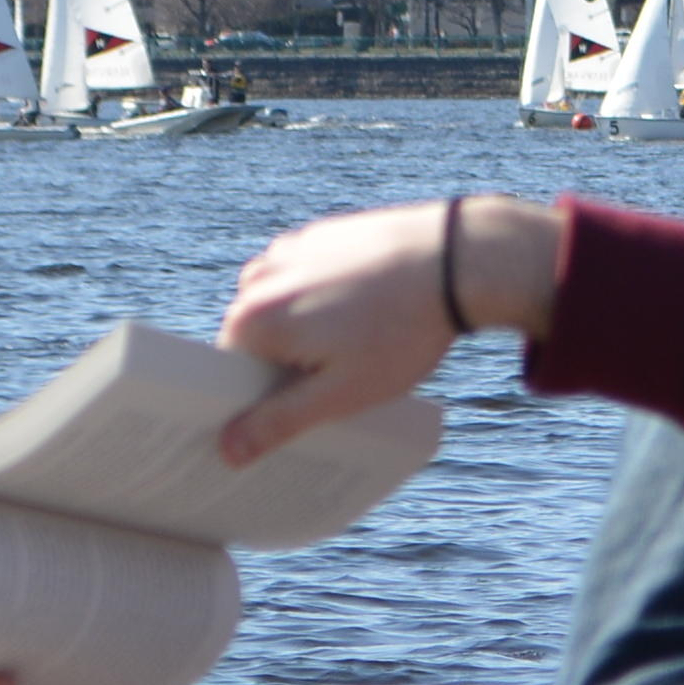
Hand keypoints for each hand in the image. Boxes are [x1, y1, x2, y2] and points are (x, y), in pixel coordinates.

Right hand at [217, 194, 560, 466]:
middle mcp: (258, 277)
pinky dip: (325, 296)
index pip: (232, 374)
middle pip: (256, 339)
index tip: (300, 408)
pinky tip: (367, 310)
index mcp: (252, 318)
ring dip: (307, 329)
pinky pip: (306, 277)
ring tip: (360, 341)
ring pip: (282, 307)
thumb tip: (227, 450)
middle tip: (340, 379)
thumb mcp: (340, 394)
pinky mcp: (319, 234)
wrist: (456, 259)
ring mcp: (289, 250)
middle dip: (288, 363)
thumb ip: (279, 423)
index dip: (263, 398)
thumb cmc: (401, 331)